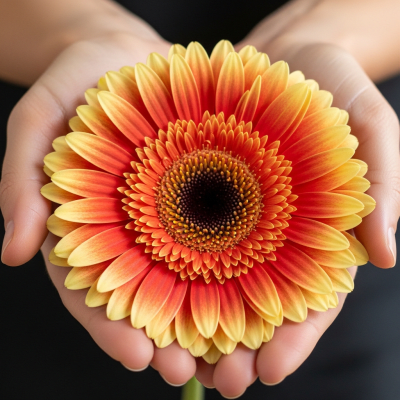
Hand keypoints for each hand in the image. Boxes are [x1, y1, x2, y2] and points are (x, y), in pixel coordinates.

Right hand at [0, 32, 201, 388]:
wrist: (124, 56)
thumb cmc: (77, 85)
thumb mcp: (36, 122)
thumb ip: (19, 183)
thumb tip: (14, 253)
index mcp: (84, 225)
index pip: (92, 290)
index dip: (110, 329)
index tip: (137, 359)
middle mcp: (127, 228)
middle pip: (142, 295)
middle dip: (163, 337)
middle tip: (187, 374)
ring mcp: (165, 214)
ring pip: (182, 275)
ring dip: (201, 317)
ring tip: (225, 355)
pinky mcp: (200, 193)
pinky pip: (216, 233)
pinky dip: (229, 266)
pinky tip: (250, 293)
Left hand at [193, 20, 398, 396]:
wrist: (284, 59)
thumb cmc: (334, 92)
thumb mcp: (372, 128)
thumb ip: (382, 188)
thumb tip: (385, 256)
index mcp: (319, 235)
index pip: (312, 301)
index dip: (295, 340)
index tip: (271, 372)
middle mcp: (273, 237)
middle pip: (259, 305)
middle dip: (241, 348)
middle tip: (222, 383)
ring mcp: (236, 221)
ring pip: (218, 284)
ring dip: (200, 325)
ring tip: (178, 360)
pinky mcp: (201, 199)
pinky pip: (187, 240)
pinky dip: (174, 273)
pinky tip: (154, 300)